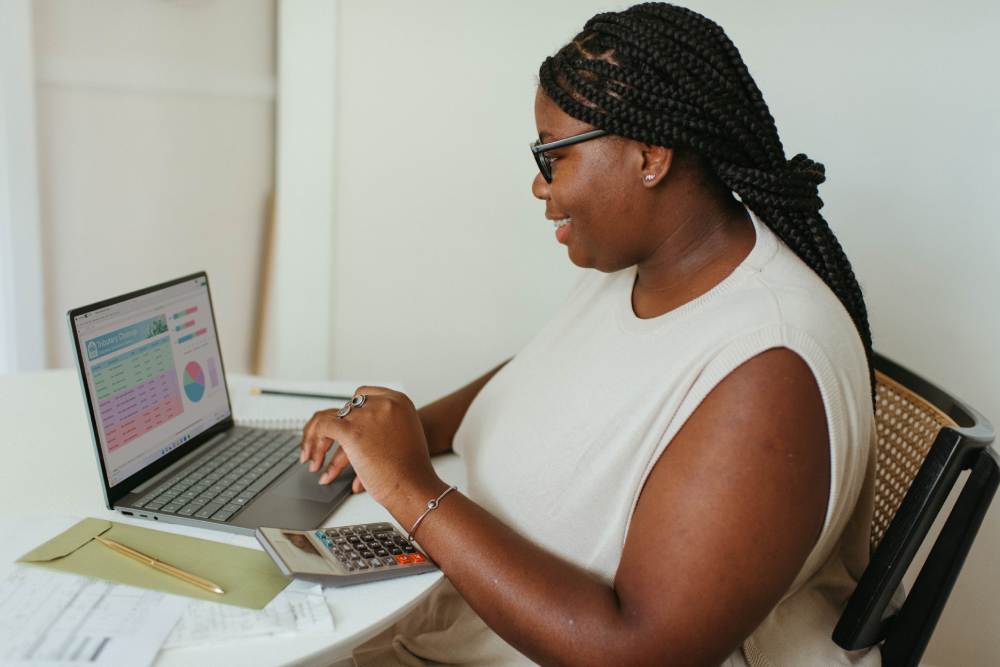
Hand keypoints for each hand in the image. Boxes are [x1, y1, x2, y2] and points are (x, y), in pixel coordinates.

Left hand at [299, 386, 441, 507]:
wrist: (415, 486)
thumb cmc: (412, 471)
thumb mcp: (405, 435)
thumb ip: (384, 427)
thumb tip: (360, 434)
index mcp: (398, 401)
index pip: (362, 396)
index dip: (348, 413)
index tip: (340, 427)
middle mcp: (382, 403)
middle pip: (344, 409)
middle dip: (331, 431)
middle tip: (321, 450)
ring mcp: (367, 415)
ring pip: (330, 419)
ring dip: (318, 442)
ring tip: (314, 462)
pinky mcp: (352, 430)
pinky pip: (323, 427)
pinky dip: (314, 443)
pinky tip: (315, 460)